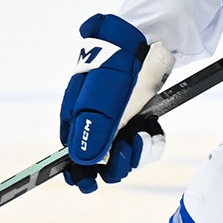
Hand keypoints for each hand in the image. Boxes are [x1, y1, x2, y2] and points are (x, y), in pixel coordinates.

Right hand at [60, 13, 168, 193]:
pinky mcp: (138, 118)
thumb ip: (93, 126)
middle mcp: (93, 121)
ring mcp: (117, 120)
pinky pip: (142, 143)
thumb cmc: (121, 61)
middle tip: (126, 151)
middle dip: (113, 164)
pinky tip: (153, 129)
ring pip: (122, 155)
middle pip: (97, 161)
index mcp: (75, 114)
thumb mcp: (105, 93)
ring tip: (143, 136)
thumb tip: (81, 160)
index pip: (69, 155)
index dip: (77, 174)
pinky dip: (149, 141)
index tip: (89, 183)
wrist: (152, 38)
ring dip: (134, 153)